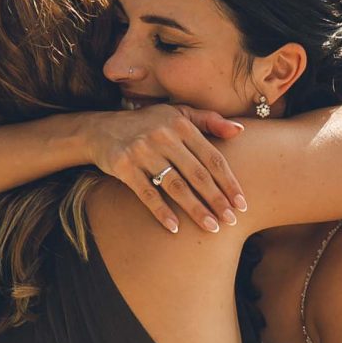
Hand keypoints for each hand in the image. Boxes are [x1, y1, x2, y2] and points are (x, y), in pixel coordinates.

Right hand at [84, 104, 245, 234]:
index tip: (241, 203)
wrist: (100, 129)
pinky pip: (147, 193)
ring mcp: (142, 151)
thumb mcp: (177, 114)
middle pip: (197, 174)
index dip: (229, 182)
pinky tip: (175, 228)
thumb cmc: (147, 124)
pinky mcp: (123, 166)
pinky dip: (161, 211)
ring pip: (175, 185)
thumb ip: (209, 120)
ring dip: (195, 209)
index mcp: (181, 124)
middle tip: (231, 220)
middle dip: (217, 200)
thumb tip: (241, 131)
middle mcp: (163, 136)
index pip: (212, 157)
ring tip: (212, 227)